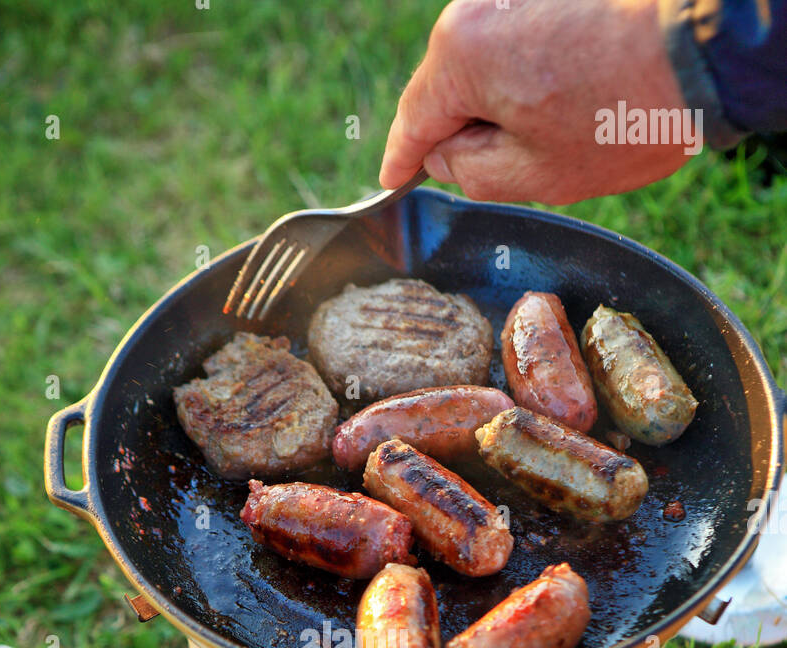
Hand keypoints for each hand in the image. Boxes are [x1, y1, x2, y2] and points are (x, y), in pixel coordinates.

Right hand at [379, 0, 695, 203]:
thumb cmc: (624, 113)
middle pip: (449, 87)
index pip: (414, 121)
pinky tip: (578, 97)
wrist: (703, 46)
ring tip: (564, 128)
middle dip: (467, 130)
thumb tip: (446, 159)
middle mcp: (477, 9)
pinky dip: (536, 73)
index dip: (402, 160)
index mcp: (460, 57)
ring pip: (487, 63)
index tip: (392, 183)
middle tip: (509, 169)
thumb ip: (472, 173)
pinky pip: (521, 39)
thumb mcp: (537, 174)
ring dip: (507, 100)